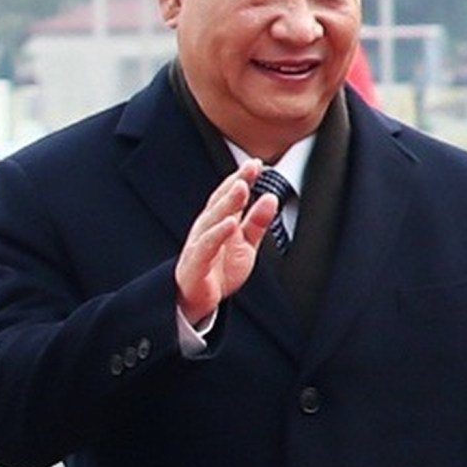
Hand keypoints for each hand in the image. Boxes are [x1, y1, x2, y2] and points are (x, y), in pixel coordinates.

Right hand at [174, 166, 281, 326]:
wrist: (197, 303)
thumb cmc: (219, 271)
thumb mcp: (245, 245)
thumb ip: (257, 223)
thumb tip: (271, 197)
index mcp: (217, 222)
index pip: (229, 195)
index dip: (241, 178)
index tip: (257, 163)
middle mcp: (206, 228)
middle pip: (221, 202)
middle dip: (236, 183)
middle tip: (250, 166)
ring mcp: (199, 244)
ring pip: (213, 219)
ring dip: (227, 202)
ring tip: (242, 187)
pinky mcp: (195, 263)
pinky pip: (207, 246)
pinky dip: (218, 233)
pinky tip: (231, 223)